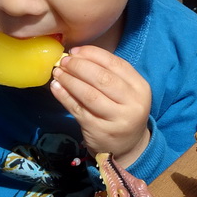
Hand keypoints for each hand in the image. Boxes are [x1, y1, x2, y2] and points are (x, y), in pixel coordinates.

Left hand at [50, 46, 150, 165]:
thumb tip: (76, 54)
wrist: (128, 145)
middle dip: (79, 66)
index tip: (75, 51)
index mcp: (140, 87)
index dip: (93, 54)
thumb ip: (108, 73)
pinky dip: (64, 97)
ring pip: (89, 94)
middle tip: (64, 61)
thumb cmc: (123, 110)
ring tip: (58, 72)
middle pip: (102, 79)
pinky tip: (56, 87)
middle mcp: (132, 103)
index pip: (116, 64)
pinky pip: (78, 110)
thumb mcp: (126, 91)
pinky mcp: (99, 131)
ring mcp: (116, 119)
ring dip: (69, 80)